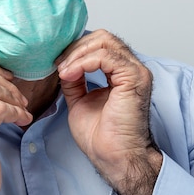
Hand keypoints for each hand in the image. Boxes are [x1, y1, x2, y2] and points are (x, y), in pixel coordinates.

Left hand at [56, 30, 161, 194]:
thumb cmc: (102, 136)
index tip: (57, 63)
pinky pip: (106, 56)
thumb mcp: (79, 100)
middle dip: (76, 48)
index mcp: (122, 72)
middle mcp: (132, 68)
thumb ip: (75, 80)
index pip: (100, 44)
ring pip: (104, 42)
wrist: (113, 157)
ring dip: (77, 54)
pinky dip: (84, 62)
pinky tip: (71, 74)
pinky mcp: (134, 78)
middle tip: (59, 64)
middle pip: (103, 37)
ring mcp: (136, 71)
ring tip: (64, 71)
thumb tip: (64, 65)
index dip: (76, 49)